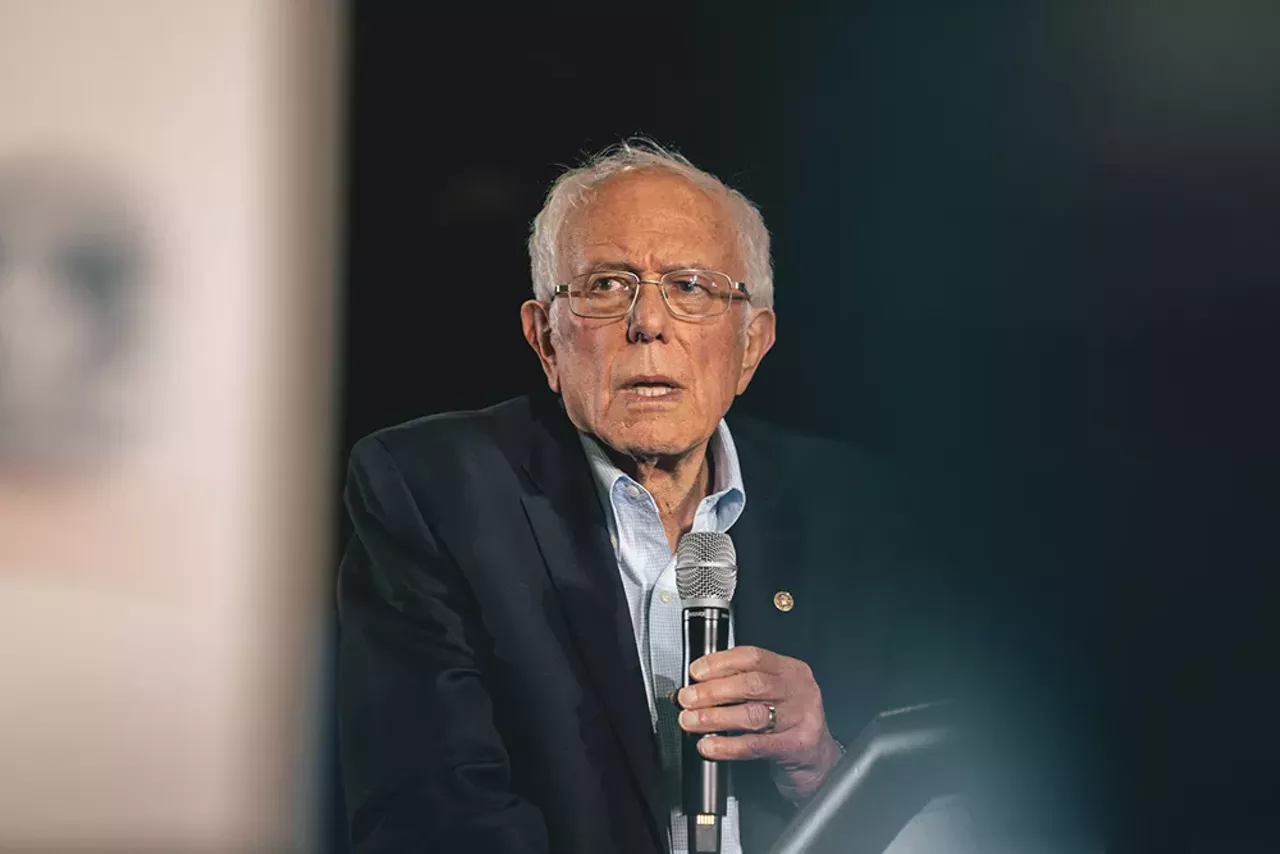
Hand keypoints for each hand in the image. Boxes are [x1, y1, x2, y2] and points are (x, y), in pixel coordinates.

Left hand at [676, 645, 843, 801]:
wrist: (818, 762)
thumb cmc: (788, 724)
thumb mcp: (773, 696)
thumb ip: (742, 686)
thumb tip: (698, 686)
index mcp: (790, 670)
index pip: (752, 657)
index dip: (720, 662)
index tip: (696, 672)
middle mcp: (799, 690)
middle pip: (751, 684)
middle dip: (713, 691)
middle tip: (688, 699)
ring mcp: (801, 718)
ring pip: (752, 714)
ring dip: (715, 717)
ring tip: (692, 721)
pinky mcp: (797, 746)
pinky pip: (756, 744)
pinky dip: (728, 745)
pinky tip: (710, 746)